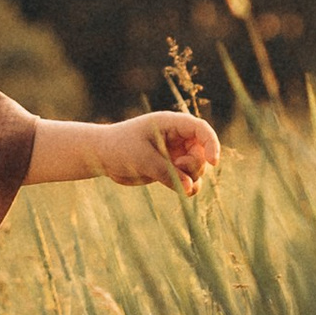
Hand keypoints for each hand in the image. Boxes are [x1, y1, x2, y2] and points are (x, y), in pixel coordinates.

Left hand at [92, 110, 219, 193]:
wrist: (102, 156)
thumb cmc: (119, 148)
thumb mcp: (142, 158)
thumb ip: (167, 172)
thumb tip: (190, 189)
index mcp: (171, 124)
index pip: (201, 129)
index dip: (212, 144)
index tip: (213, 161)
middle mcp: (177, 138)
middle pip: (202, 152)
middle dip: (195, 165)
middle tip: (176, 168)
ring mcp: (175, 154)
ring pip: (197, 168)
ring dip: (192, 178)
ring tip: (172, 180)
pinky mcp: (170, 169)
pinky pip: (189, 180)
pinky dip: (188, 186)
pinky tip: (182, 191)